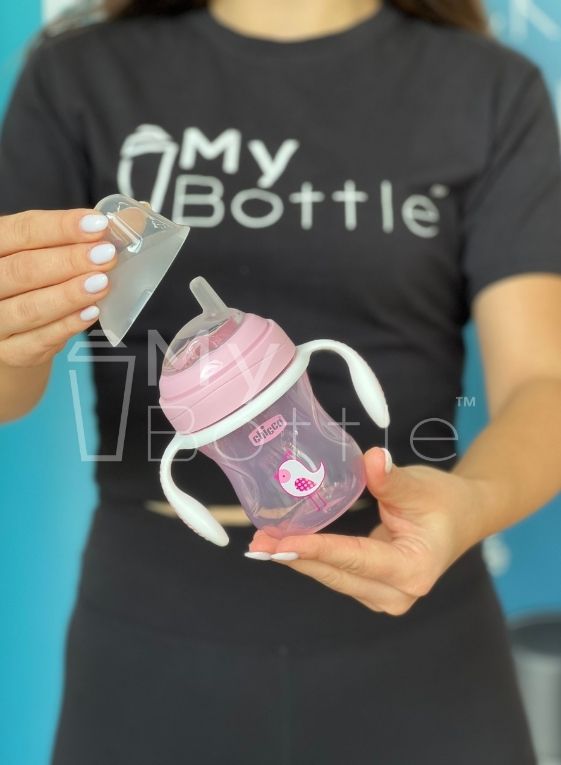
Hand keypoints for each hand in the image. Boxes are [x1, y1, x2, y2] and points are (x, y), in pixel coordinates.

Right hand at [0, 208, 115, 367]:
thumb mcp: (53, 250)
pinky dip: (67, 326)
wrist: (14, 330)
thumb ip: (87, 234)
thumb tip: (137, 214)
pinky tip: (91, 313)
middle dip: (70, 261)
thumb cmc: (36, 280)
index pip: (23, 230)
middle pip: (24, 269)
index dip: (61, 226)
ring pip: (29, 308)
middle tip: (108, 255)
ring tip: (102, 284)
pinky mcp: (9, 351)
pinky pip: (37, 340)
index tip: (100, 225)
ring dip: (69, 295)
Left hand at [246, 447, 488, 614]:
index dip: (318, 549)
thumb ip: (391, 479)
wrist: (463, 517)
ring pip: (332, 577)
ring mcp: (384, 596)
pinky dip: (311, 559)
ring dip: (297, 559)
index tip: (283, 542)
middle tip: (257, 542)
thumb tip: (370, 459)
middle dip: (296, 557)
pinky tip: (283, 546)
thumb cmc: (444, 501)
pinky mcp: (372, 589)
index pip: (356, 559)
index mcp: (413, 569)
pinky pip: (336, 574)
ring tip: (261, 543)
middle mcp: (398, 593)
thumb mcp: (420, 486)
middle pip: (337, 574)